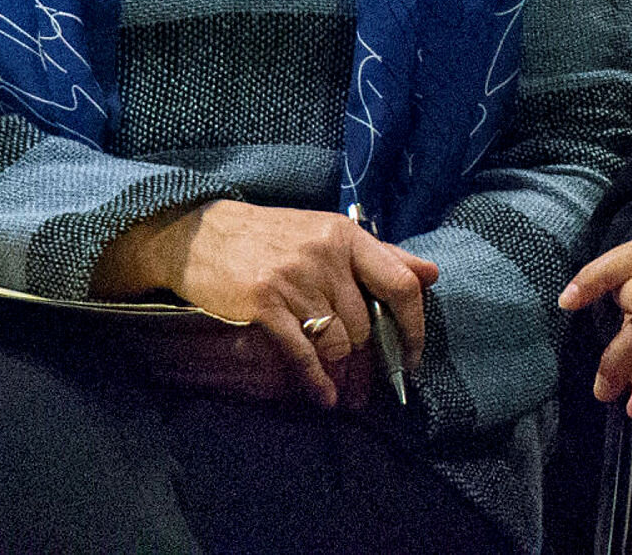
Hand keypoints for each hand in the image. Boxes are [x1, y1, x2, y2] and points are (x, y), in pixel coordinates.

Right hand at [93, 200, 435, 408]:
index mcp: (347, 236)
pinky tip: (323, 397)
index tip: (411, 355)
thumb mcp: (328, 234)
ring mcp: (295, 279)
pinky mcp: (265, 303)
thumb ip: (382, 255)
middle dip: (370, 360)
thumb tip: (430, 274)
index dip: (413, 325)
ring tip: (343, 389)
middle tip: (368, 386)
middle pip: (366, 323)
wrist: (200, 234)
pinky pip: (303, 352)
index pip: (400, 283)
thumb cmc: (270, 237)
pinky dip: (316, 381)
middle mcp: (325, 255)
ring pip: (338, 341)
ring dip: (342, 371)